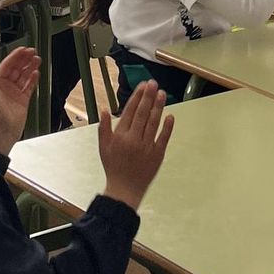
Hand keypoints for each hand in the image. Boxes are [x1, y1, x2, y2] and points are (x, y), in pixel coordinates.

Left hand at [0, 46, 39, 152]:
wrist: (4, 133)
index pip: (6, 66)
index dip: (14, 57)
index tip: (22, 50)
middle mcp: (6, 86)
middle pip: (16, 68)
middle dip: (24, 59)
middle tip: (32, 52)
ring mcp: (15, 92)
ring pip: (24, 75)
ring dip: (30, 67)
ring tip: (37, 59)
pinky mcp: (23, 99)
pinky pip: (29, 86)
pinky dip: (33, 79)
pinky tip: (36, 73)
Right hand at [98, 79, 171, 209]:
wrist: (124, 190)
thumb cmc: (113, 167)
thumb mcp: (103, 146)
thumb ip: (104, 127)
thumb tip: (104, 109)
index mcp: (120, 135)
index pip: (130, 111)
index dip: (137, 97)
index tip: (143, 86)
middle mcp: (133, 139)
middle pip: (142, 113)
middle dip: (148, 96)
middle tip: (153, 83)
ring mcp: (146, 147)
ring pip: (153, 123)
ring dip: (158, 107)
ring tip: (162, 94)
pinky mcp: (157, 155)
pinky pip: (163, 138)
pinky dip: (167, 127)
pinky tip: (170, 116)